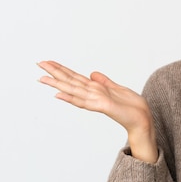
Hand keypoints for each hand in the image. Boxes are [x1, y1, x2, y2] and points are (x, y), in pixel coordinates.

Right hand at [37, 60, 157, 162]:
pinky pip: (84, 101)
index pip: (75, 77)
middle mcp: (92, 94)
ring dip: (57, 84)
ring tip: (42, 77)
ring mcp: (96, 100)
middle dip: (54, 72)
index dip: (62, 69)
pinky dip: (70, 98)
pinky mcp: (102, 106)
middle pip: (69, 81)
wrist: (142, 119)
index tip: (48, 61)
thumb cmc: (132, 107)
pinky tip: (59, 95)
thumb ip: (104, 81)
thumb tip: (91, 73)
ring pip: (72, 89)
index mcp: (95, 89)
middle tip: (38, 63)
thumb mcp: (117, 89)